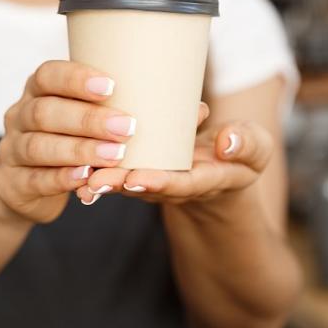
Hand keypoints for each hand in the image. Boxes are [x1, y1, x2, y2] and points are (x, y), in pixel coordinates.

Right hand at [0, 61, 135, 223]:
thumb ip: (108, 104)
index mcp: (36, 91)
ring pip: (38, 146)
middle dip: (87, 119)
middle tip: (126, 127)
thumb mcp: (79, 115)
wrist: (25, 185)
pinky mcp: (13, 183)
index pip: (47, 75)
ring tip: (115, 155)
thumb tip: (177, 96)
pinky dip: (62, 178)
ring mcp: (12, 150)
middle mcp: (19, 117)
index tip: (111, 86)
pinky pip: (35, 179)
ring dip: (79, 150)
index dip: (76, 79)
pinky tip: (86, 177)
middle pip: (44, 112)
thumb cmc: (67, 140)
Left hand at [74, 104, 274, 207]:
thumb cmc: (240, 154)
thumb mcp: (256, 149)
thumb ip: (248, 144)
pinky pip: (116, 170)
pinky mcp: (138, 169)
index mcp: (206, 180)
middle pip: (144, 187)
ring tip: (78, 176)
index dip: (160, 182)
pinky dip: (97, 167)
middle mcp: (175, 185)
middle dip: (119, 184)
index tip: (138, 178)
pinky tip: (72, 164)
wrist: (221, 168)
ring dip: (101, 179)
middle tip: (95, 181)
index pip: (182, 184)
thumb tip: (227, 141)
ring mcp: (154, 180)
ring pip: (125, 181)